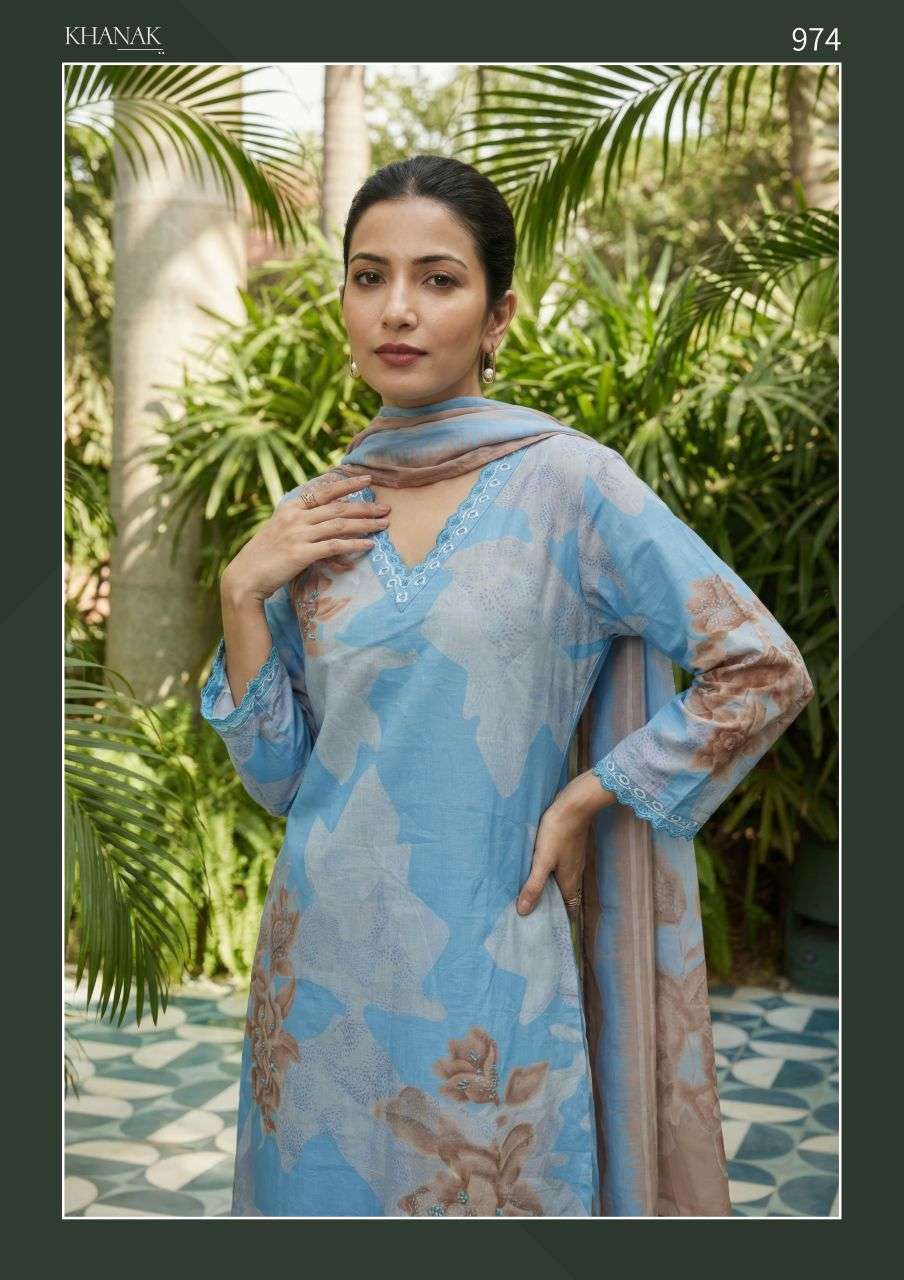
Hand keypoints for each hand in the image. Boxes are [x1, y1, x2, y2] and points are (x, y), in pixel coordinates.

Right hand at [221, 470, 391, 603]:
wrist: (245, 577)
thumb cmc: (263, 556)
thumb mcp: (279, 530)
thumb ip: (298, 521)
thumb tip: (320, 519)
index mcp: (290, 508)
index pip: (323, 491)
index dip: (347, 484)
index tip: (366, 480)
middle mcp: (296, 517)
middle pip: (338, 507)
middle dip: (364, 506)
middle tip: (385, 508)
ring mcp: (299, 534)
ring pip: (340, 524)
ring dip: (365, 524)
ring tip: (383, 524)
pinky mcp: (302, 554)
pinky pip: (334, 546)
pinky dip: (354, 544)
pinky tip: (369, 545)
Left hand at [516, 775, 616, 920]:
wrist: (574, 805)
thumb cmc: (558, 833)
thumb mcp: (542, 860)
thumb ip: (533, 885)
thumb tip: (523, 911)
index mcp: (569, 881)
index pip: (570, 908)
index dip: (562, 919)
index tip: (550, 929)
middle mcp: (574, 873)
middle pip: (566, 896)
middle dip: (553, 906)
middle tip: (536, 914)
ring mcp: (573, 859)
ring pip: (563, 881)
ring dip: (552, 889)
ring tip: (534, 894)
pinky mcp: (569, 847)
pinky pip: (561, 867)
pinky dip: (551, 874)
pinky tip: (539, 869)